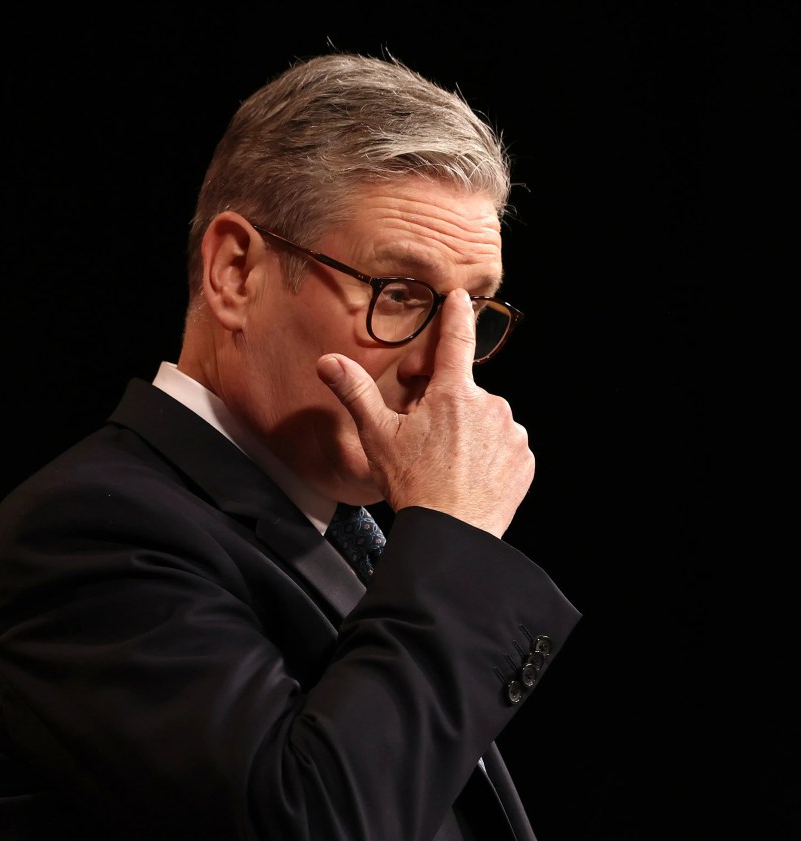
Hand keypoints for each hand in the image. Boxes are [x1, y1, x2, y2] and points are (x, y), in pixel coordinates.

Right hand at [317, 289, 533, 537]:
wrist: (451, 534)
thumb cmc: (413, 485)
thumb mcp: (378, 436)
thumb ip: (355, 392)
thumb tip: (328, 362)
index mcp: (452, 394)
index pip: (456, 340)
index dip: (456, 314)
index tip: (460, 297)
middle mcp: (489, 406)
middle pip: (466, 393)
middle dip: (449, 406)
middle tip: (428, 438)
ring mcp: (511, 433)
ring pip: (487, 420)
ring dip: (471, 432)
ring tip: (448, 463)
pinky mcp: (523, 460)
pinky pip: (506, 447)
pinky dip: (490, 455)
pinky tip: (469, 474)